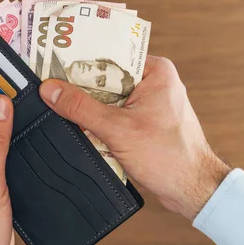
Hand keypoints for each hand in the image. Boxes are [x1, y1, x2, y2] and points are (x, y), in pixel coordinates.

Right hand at [39, 56, 230, 220]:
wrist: (191, 189)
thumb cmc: (169, 157)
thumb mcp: (117, 129)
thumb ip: (81, 108)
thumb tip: (52, 90)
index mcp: (155, 71)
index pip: (110, 55)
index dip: (80, 60)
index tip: (53, 64)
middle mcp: (154, 82)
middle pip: (106, 77)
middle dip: (82, 87)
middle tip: (53, 89)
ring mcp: (149, 103)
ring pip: (108, 98)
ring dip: (90, 108)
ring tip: (65, 108)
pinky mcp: (144, 122)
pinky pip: (114, 114)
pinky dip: (100, 122)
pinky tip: (85, 128)